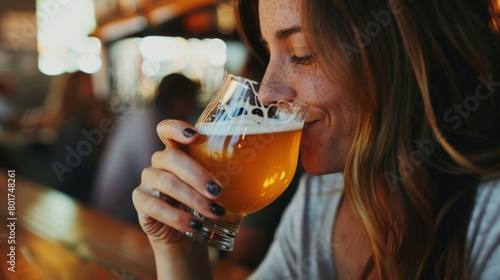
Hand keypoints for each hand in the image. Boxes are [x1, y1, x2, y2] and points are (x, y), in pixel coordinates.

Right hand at [132, 120, 225, 248]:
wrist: (188, 235)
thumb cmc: (206, 204)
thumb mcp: (218, 187)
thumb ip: (230, 175)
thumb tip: (265, 169)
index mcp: (177, 151)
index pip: (166, 129)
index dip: (176, 128)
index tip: (195, 135)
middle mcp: (159, 162)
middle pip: (171, 158)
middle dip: (197, 174)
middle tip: (218, 191)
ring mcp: (147, 181)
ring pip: (165, 182)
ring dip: (192, 198)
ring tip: (214, 212)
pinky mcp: (140, 202)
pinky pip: (155, 206)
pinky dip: (177, 217)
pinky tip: (194, 225)